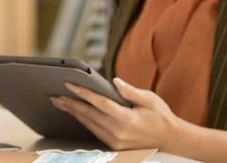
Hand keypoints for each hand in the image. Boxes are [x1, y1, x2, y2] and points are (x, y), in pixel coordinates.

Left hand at [51, 77, 184, 151]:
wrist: (171, 139)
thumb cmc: (161, 116)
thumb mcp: (150, 99)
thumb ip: (131, 91)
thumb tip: (115, 81)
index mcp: (126, 118)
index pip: (99, 103)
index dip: (83, 93)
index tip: (69, 84)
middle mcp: (118, 131)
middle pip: (88, 115)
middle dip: (70, 104)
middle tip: (55, 95)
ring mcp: (115, 140)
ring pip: (88, 124)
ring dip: (73, 113)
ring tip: (60, 103)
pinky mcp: (114, 145)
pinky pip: (94, 131)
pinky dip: (83, 121)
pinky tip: (75, 113)